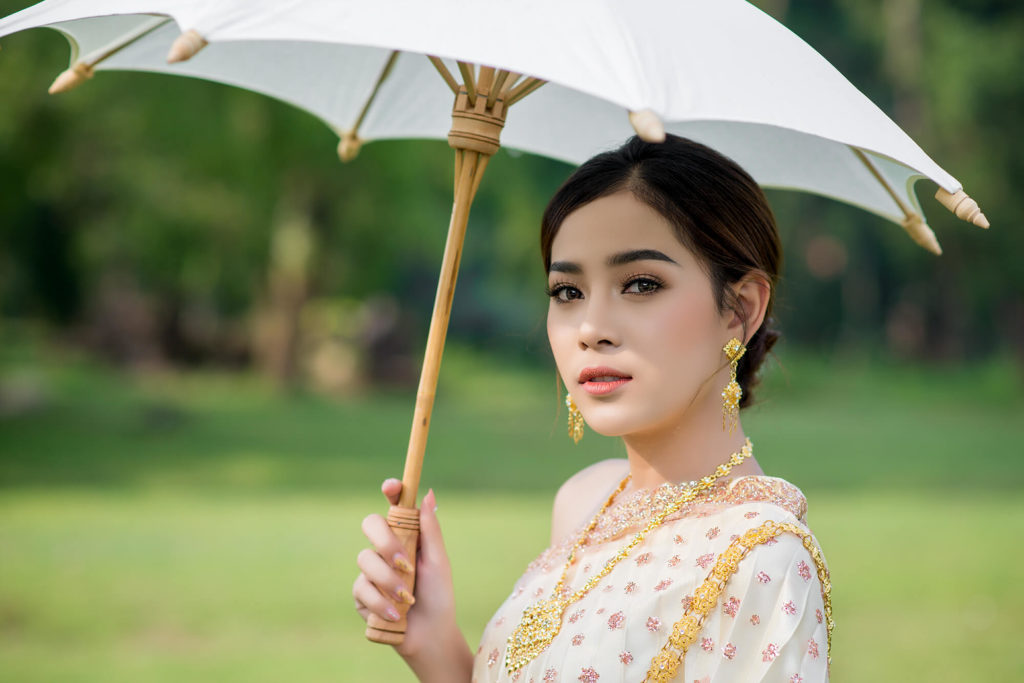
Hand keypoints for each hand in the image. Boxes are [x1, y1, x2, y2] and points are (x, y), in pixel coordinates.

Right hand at [353, 479, 460, 662]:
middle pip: (370, 524)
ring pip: (365, 560)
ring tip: (408, 599)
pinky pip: (361, 589)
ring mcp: (370, 572)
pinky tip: (397, 615)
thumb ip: (430, 530)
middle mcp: (385, 549)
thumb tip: (429, 493)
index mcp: (406, 536)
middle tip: (403, 561)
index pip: (394, 507)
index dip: (391, 491)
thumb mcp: (438, 562)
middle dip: (385, 541)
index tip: (391, 486)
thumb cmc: (439, 596)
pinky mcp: (361, 596)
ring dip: (389, 581)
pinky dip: (382, 603)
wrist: (430, 635)